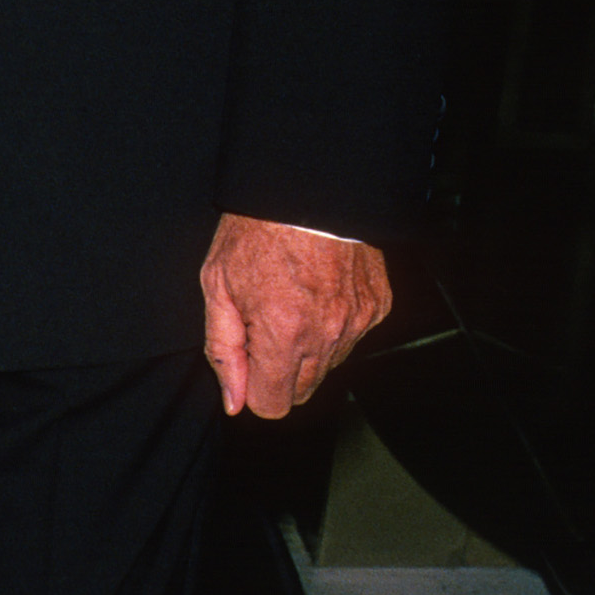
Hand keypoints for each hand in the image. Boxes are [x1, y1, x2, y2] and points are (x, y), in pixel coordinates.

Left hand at [199, 213, 389, 420]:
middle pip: (302, 391)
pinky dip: (333, 324)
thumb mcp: (217, 285)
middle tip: (265, 323)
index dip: (253, 387)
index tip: (248, 358)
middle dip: (279, 369)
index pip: (273, 405)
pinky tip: (317, 291)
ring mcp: (358, 322)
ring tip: (291, 300)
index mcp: (283, 334)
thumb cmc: (256, 231)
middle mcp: (327, 335)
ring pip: (327, 365)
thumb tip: (234, 400)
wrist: (307, 189)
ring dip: (307, 347)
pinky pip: (351, 337)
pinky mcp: (377, 307)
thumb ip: (223, 350)